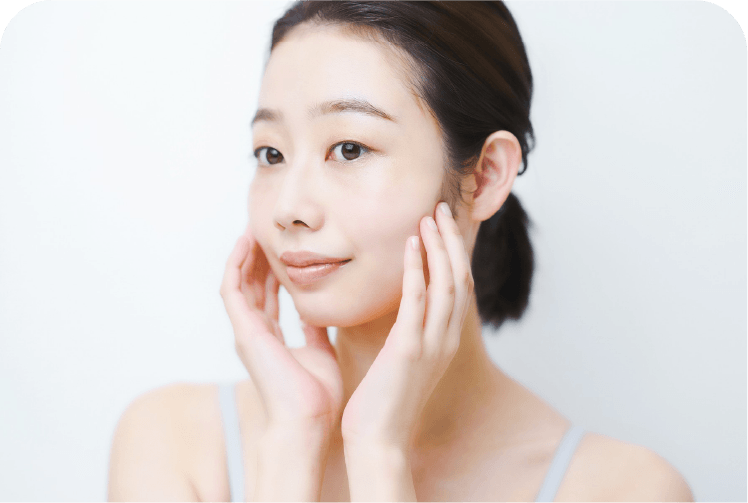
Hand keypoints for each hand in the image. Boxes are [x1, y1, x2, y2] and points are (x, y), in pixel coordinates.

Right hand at [219, 226, 343, 431]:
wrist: (309, 420)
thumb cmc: (316, 396)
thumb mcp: (320, 351)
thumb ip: (315, 329)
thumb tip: (317, 310)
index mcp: (272, 338)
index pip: (267, 296)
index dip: (271, 271)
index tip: (281, 249)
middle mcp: (255, 333)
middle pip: (251, 286)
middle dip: (257, 257)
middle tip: (265, 230)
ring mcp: (247, 332)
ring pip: (239, 283)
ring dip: (244, 255)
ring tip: (252, 229)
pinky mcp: (244, 331)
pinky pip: (232, 289)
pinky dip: (235, 265)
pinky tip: (244, 243)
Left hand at [340, 202, 473, 449]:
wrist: (378, 440)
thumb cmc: (384, 403)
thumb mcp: (403, 362)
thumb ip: (408, 333)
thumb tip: (401, 309)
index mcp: (445, 342)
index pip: (459, 288)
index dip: (455, 254)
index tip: (443, 226)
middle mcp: (446, 340)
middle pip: (459, 278)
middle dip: (451, 241)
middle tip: (441, 209)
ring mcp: (431, 344)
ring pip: (446, 283)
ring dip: (438, 246)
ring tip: (429, 217)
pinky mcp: (409, 348)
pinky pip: (417, 300)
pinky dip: (417, 268)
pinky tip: (411, 244)